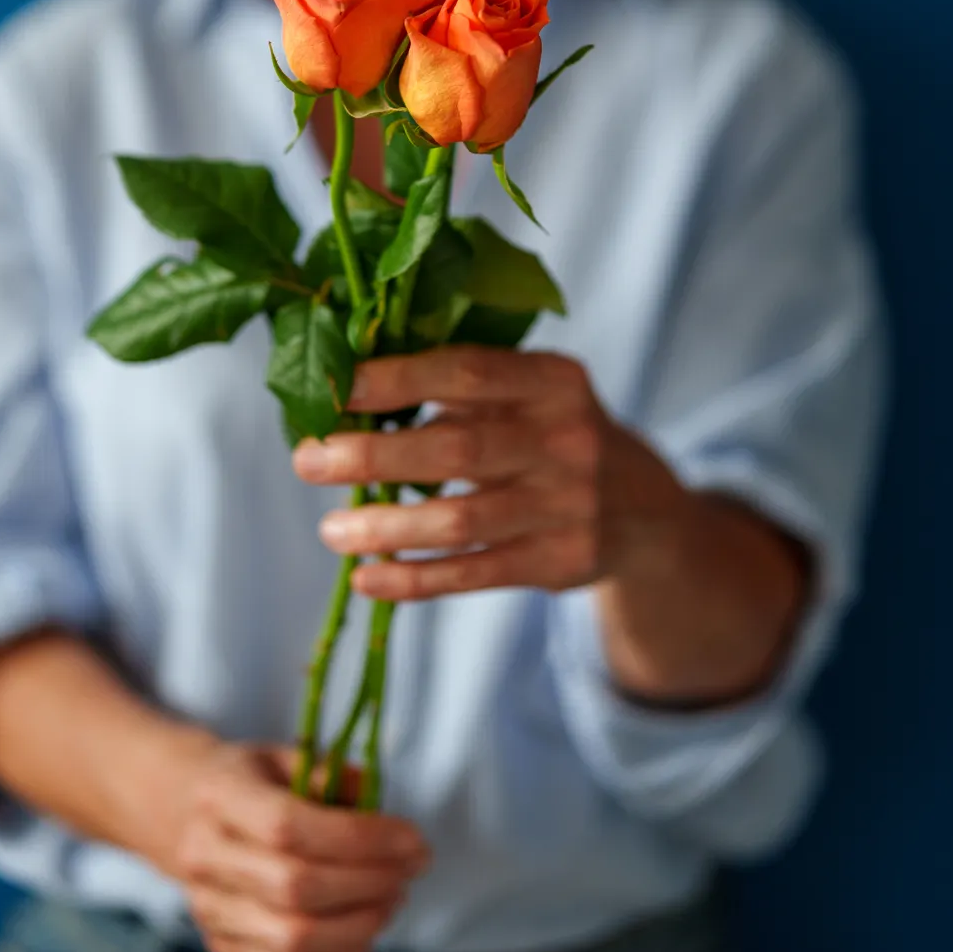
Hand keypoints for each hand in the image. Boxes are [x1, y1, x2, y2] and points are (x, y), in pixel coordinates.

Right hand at [171, 741, 430, 951]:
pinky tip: (369, 926)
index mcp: (219, 797)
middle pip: (296, 888)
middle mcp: (205, 857)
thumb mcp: (288, 756)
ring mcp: (210, 910)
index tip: (414, 840)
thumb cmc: (254, 781)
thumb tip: (379, 805)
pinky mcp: (224, 946)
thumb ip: (333, 776)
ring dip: (363, 924)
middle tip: (410, 870)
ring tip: (394, 897)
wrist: (187, 815)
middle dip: (370, 882)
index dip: (360, 839)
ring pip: (297, 940)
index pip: (289, 828)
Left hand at [293, 345, 665, 600]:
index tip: (335, 387)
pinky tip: (367, 579)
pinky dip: (414, 580)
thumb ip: (458, 386)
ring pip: (460, 522)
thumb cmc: (551, 433)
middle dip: (373, 456)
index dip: (397, 378)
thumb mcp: (530, 393)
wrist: (645, 510)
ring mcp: (567, 505)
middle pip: (457, 450)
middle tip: (307, 460)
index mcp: (554, 380)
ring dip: (385, 527)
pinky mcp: (560, 562)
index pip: (467, 372)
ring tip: (331, 529)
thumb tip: (346, 385)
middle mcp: (567, 439)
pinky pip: (474, 574)